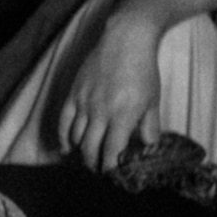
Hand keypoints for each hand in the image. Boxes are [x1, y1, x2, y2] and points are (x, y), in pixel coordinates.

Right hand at [58, 12, 165, 174]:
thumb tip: (148, 145)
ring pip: (75, 136)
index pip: (112, 151)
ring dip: (79, 152)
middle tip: (99, 171)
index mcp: (123, 116)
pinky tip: (66, 147)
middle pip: (90, 147)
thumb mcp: (153, 100)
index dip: (111, 168)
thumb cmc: (143, 70)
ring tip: (86, 160)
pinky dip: (63, 136)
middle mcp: (100, 112)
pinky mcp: (73, 92)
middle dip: (94, 164)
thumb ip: (149, 126)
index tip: (113, 176)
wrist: (125, 40)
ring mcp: (84, 102)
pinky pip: (63, 120)